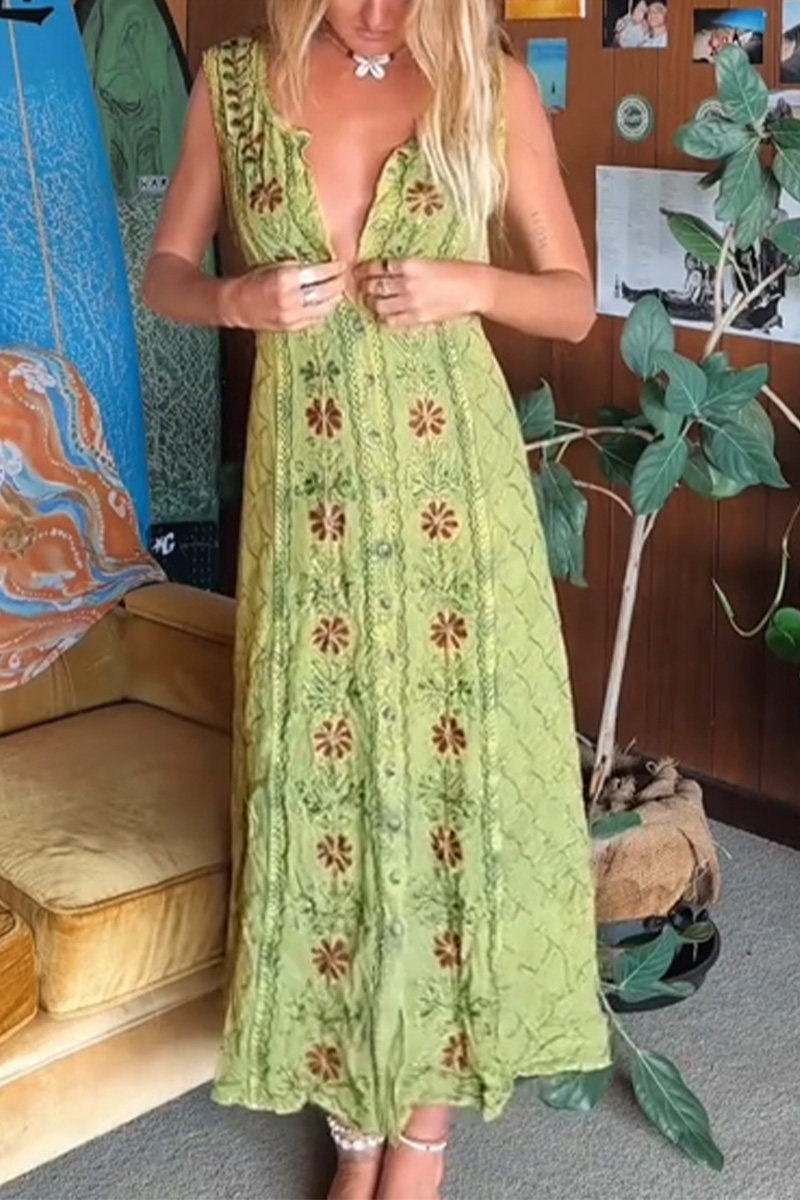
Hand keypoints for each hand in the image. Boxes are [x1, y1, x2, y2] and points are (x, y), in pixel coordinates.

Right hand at [220, 261, 346, 331]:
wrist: (237, 304)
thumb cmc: (255, 280)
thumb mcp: (275, 266)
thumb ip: (298, 267)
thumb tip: (323, 264)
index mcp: (284, 278)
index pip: (318, 273)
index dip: (333, 269)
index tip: (341, 264)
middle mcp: (289, 299)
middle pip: (324, 291)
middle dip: (338, 284)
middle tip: (345, 277)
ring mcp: (291, 316)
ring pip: (323, 308)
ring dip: (334, 299)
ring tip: (339, 291)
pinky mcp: (291, 327)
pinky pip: (315, 319)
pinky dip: (324, 311)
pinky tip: (328, 304)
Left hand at [353, 258, 489, 328]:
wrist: (473, 288)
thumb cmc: (453, 271)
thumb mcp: (426, 261)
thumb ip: (404, 267)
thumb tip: (381, 271)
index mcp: (410, 264)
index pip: (376, 267)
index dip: (363, 270)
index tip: (357, 271)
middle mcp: (407, 283)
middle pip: (373, 287)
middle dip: (363, 287)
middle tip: (359, 287)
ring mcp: (411, 302)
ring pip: (378, 305)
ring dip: (371, 303)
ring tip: (371, 301)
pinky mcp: (417, 318)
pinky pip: (391, 320)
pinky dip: (383, 317)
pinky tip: (384, 314)